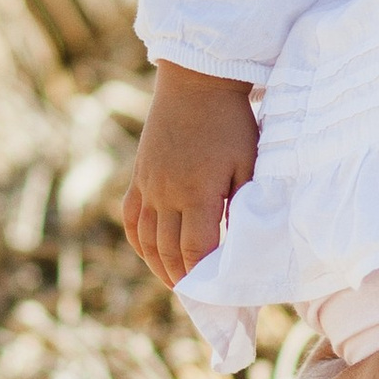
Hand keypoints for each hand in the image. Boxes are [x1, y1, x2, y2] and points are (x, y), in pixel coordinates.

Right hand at [123, 65, 259, 285]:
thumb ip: (243, 203)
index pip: (196, 251)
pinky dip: (138, 241)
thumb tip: (238, 241)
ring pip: (146, 240)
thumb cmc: (232, 121)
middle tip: (198, 297)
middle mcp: (166, 194)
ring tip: (176, 282)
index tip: (215, 293)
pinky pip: (131, 217)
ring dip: (159, 266)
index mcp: (197, 193)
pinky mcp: (139, 174)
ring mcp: (148, 185)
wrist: (196, 81)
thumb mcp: (248, 162)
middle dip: (183, 278)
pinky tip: (150, 252)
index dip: (203, 277)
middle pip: (169, 251)